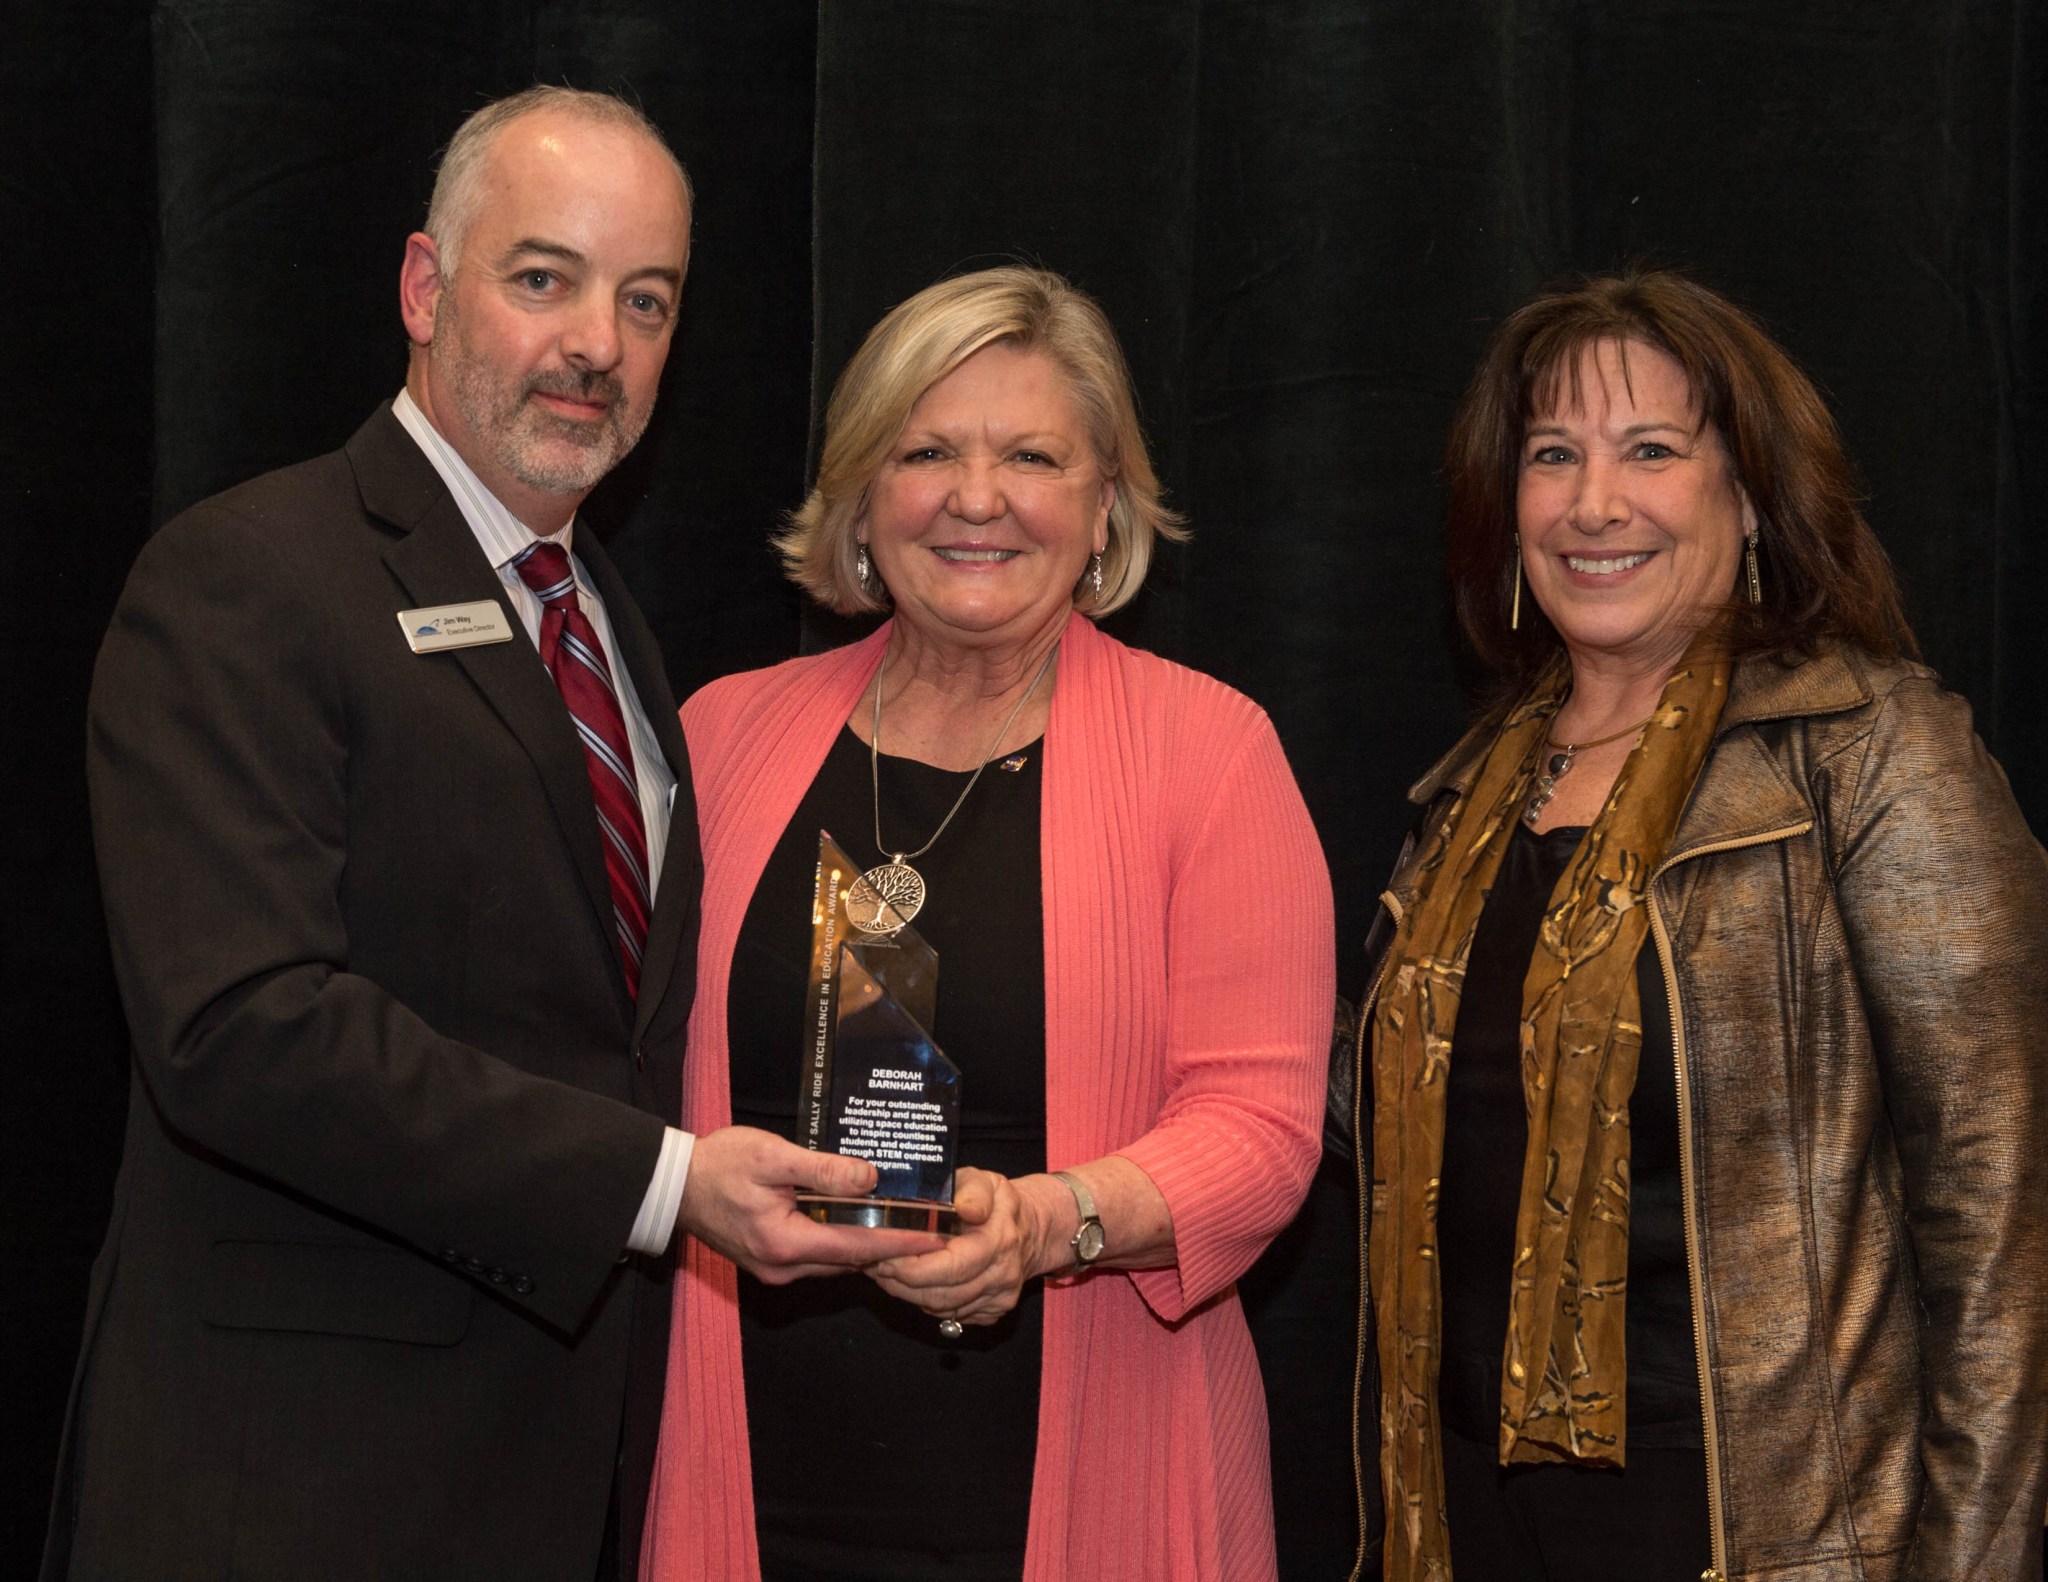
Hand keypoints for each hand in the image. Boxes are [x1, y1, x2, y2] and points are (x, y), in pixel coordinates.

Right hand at [677, 1126, 945, 1283]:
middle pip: (851, 1260)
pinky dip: (843, 1243)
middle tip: (930, 1228)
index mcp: (786, 1243)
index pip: (859, 1247)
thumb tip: (870, 1179)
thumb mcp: (772, 1156)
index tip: (937, 1238)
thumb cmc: (719, 1165)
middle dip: (892, 1246)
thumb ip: (823, 1170)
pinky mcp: (770, 1261)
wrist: (674, 1184)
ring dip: (868, 1245)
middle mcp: (783, 1266)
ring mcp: (775, 1268)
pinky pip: (818, 1257)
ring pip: (836, 1261)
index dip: (901, 1242)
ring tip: (905, 1224)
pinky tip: (861, 1223)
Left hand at [864, 1168, 1070, 1326]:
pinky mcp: (994, 1312)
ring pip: (943, 1309)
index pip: (949, 1267)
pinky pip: (952, 1316)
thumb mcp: (985, 1181)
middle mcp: (1002, 1275)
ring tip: (886, 1274)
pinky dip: (926, 1303)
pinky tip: (911, 1284)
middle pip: (941, 1295)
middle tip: (876, 1266)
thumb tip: (966, 1208)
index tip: (884, 1256)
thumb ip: (973, 1190)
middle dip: (901, 1284)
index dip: (911, 1268)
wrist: (1033, 1228)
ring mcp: (1000, 1298)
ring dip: (909, 1295)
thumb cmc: (999, 1201)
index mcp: (997, 1241)